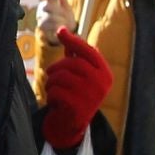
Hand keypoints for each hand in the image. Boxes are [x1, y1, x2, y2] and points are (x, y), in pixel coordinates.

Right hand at [38, 0, 70, 43]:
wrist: (65, 33)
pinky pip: (49, 28)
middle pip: (46, 6)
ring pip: (48, 18)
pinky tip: (60, 28)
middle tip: (64, 14)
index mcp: (47, 2)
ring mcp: (41, 20)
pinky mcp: (43, 30)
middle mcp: (41, 10)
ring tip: (64, 22)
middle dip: (56, 10)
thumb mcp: (66, 7)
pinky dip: (56, 28)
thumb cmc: (65, 17)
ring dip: (58, 20)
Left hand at [39, 29, 110, 149]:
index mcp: (104, 73)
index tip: (60, 31)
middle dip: (56, 68)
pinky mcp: (77, 106)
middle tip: (52, 75)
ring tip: (55, 89)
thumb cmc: (77, 93)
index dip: (74, 41)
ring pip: (60, 77)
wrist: (74, 123)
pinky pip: (55, 91)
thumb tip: (63, 30)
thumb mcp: (81, 74)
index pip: (89, 52)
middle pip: (71, 64)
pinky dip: (50, 95)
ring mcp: (90, 95)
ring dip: (51, 82)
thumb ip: (75, 55)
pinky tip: (56, 101)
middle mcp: (101, 83)